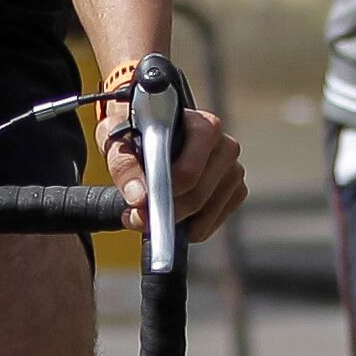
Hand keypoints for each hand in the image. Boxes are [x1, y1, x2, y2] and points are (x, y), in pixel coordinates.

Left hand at [101, 101, 250, 244]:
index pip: (189, 173)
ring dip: (174, 223)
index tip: (141, 207)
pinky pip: (212, 223)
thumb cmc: (136, 129)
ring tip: (147, 214)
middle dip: (165, 213)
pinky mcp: (235, 191)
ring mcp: (234, 170)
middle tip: (136, 216)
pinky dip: (189, 228)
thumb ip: (125, 165)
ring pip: (204, 213)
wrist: (151, 127)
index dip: (163, 195)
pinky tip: (171, 216)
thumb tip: (138, 197)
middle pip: (197, 196)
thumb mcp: (120, 137)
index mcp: (204, 127)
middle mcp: (225, 147)